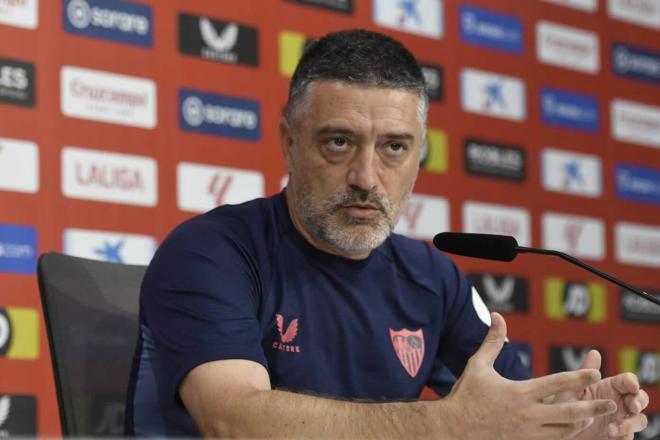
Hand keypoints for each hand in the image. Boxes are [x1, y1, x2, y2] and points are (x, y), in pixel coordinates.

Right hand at [445, 313, 616, 439]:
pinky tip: (571, 432)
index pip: (557, 384)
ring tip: (592, 417)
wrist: (452, 429)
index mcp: (519, 393)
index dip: (578, 377)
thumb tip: (497, 316)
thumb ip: (492, 341)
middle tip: (610, 403)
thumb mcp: (478, 365)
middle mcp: (527, 415)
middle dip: (592, 407)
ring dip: (581, 424)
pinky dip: (565, 437)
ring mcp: (527, 434)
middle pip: (570, 412)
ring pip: (565, 432)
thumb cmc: (465, 395)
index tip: (595, 372)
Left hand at [557, 350, 648, 439]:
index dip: (631, 382)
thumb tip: (594, 352)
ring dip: (632, 422)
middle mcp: (619, 402)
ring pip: (639, 419)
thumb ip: (584, 372)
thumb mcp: (572, 388)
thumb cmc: (564, 405)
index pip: (627, 381)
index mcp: (610, 387)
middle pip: (640, 398)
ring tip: (614, 426)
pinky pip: (629, 435)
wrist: (558, 428)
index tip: (631, 385)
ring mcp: (621, 419)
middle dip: (640, 400)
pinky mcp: (619, 435)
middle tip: (632, 406)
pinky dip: (624, 433)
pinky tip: (611, 432)